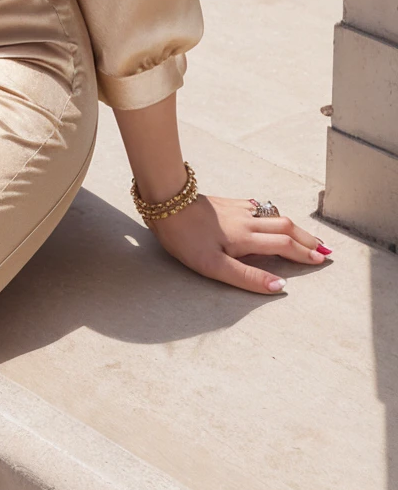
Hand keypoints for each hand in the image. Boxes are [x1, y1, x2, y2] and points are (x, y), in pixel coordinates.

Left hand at [150, 194, 331, 294]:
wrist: (166, 202)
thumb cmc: (185, 238)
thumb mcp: (214, 265)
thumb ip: (247, 277)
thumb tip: (279, 288)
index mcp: (246, 238)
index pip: (284, 245)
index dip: (304, 253)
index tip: (322, 260)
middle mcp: (246, 221)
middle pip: (285, 226)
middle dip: (306, 238)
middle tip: (324, 248)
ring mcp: (236, 209)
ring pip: (273, 215)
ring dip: (292, 225)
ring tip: (303, 234)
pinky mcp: (226, 202)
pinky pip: (257, 206)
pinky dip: (271, 213)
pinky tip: (268, 213)